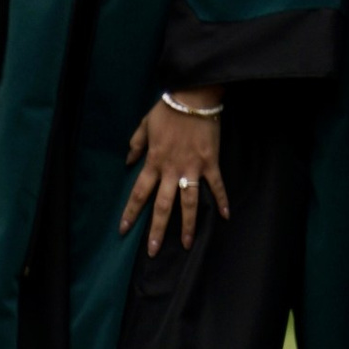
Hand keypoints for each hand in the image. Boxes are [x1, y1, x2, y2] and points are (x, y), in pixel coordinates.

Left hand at [119, 96, 228, 254]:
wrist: (193, 97)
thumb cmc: (167, 110)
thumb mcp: (144, 124)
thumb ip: (136, 144)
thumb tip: (128, 161)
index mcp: (153, 162)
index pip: (139, 193)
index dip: (131, 213)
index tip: (123, 230)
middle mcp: (171, 170)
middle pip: (163, 206)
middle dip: (158, 230)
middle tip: (154, 251)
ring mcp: (192, 168)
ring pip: (189, 202)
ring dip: (188, 225)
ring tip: (188, 244)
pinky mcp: (210, 163)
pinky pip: (216, 185)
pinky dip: (221, 200)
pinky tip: (225, 215)